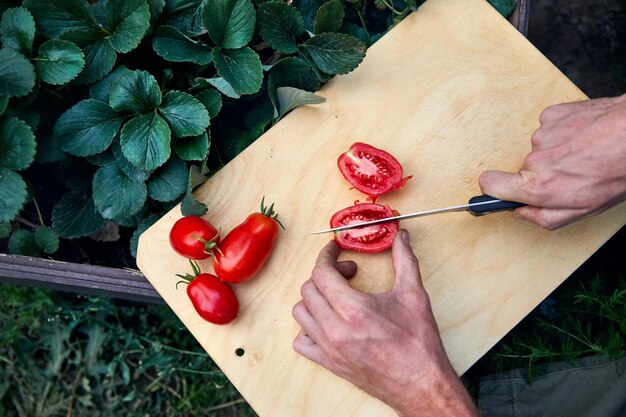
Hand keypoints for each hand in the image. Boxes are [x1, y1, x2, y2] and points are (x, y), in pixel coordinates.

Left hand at [292, 231, 479, 416]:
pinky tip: (327, 321)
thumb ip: (404, 260)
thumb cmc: (418, 343)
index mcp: (353, 309)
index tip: (334, 249)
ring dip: (315, 298)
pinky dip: (308, 327)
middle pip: (309, 288)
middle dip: (326, 274)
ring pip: (300, 312)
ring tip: (337, 296)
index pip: (322, 272)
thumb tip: (401, 236)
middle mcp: (334, 329)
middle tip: (349, 274)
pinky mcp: (328, 363)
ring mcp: (328, 348)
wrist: (421, 385)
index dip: (326, 256)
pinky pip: (301, 341)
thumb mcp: (414, 294)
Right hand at [479, 94, 625, 229]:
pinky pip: (549, 129)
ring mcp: (542, 134)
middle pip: (523, 169)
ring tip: (584, 153)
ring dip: (556, 152)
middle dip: (541, 173)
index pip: (490, 185)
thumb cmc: (618, 172)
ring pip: (539, 149)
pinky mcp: (552, 115)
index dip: (493, 188)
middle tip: (571, 173)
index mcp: (538, 187)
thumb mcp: (584, 210)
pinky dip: (563, 133)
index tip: (499, 189)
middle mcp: (535, 159)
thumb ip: (544, 217)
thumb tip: (521, 212)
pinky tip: (584, 137)